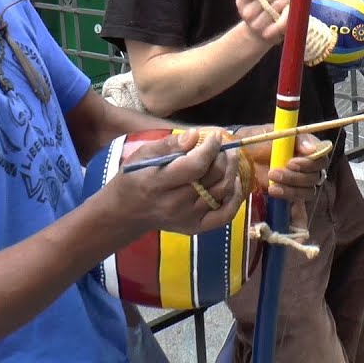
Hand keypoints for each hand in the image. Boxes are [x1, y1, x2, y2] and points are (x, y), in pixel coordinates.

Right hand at [109, 129, 242, 235]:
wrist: (127, 212)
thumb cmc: (134, 177)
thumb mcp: (143, 154)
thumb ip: (169, 144)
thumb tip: (196, 135)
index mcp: (158, 183)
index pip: (195, 166)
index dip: (211, 148)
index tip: (217, 135)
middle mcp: (175, 204)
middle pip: (213, 178)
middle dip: (224, 157)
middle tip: (223, 145)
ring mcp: (187, 218)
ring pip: (222, 192)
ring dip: (232, 171)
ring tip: (229, 158)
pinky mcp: (196, 228)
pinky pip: (225, 215)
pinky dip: (236, 198)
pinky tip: (235, 182)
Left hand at [227, 126, 331, 201]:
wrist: (242, 156)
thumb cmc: (260, 141)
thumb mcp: (276, 132)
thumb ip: (297, 138)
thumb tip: (312, 149)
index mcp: (308, 146)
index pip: (322, 156)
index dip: (310, 161)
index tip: (292, 162)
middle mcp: (309, 164)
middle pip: (316, 174)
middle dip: (297, 175)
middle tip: (277, 171)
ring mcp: (301, 180)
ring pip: (309, 188)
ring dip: (291, 186)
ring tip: (271, 180)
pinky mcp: (293, 193)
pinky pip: (299, 198)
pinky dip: (287, 194)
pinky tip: (273, 189)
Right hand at [233, 0, 289, 45]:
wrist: (257, 34)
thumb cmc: (259, 9)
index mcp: (242, 1)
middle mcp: (247, 13)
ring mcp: (257, 25)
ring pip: (279, 4)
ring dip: (286, 0)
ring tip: (284, 2)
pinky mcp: (268, 34)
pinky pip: (284, 20)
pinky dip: (288, 13)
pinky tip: (287, 11)